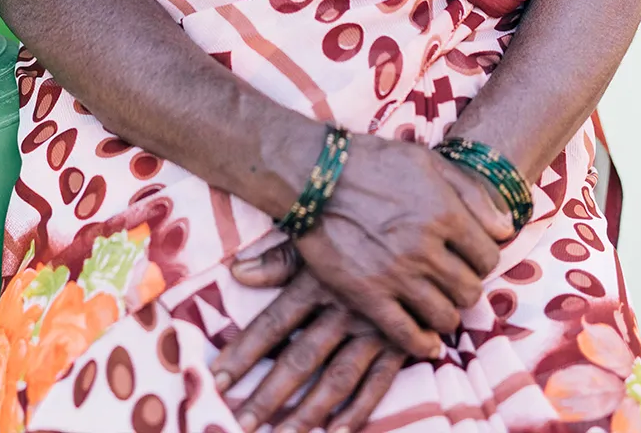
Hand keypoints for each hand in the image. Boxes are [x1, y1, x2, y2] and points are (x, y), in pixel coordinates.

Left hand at [212, 245, 406, 432]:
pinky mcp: (401, 341)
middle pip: (299, 360)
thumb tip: (237, 271)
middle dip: (268, 396)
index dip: (243, 353)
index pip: (272, 324)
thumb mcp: (323, 237)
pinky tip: (337, 432)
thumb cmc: (364, 229)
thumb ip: (281, 260)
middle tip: (241, 424)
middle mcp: (343, 308)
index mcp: (318, 281)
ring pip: (335, 378)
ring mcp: (373, 328)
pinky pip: (378, 383)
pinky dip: (358, 410)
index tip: (216, 381)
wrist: (425, 228)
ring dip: (308, 412)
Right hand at [294, 136, 511, 357]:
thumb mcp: (427, 162)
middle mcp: (426, 247)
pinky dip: (422, 344)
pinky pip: (407, 335)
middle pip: (470, 290)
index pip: (489, 256)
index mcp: (445, 212)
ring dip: (446, 315)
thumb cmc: (371, 161)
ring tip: (437, 304)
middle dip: (466, 287)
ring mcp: (398, 274)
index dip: (482, 260)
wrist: (313, 176)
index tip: (468, 258)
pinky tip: (426, 341)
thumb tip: (507, 229)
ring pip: (445, 316)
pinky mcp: (368, 294)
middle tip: (451, 280)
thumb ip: (471, 193)